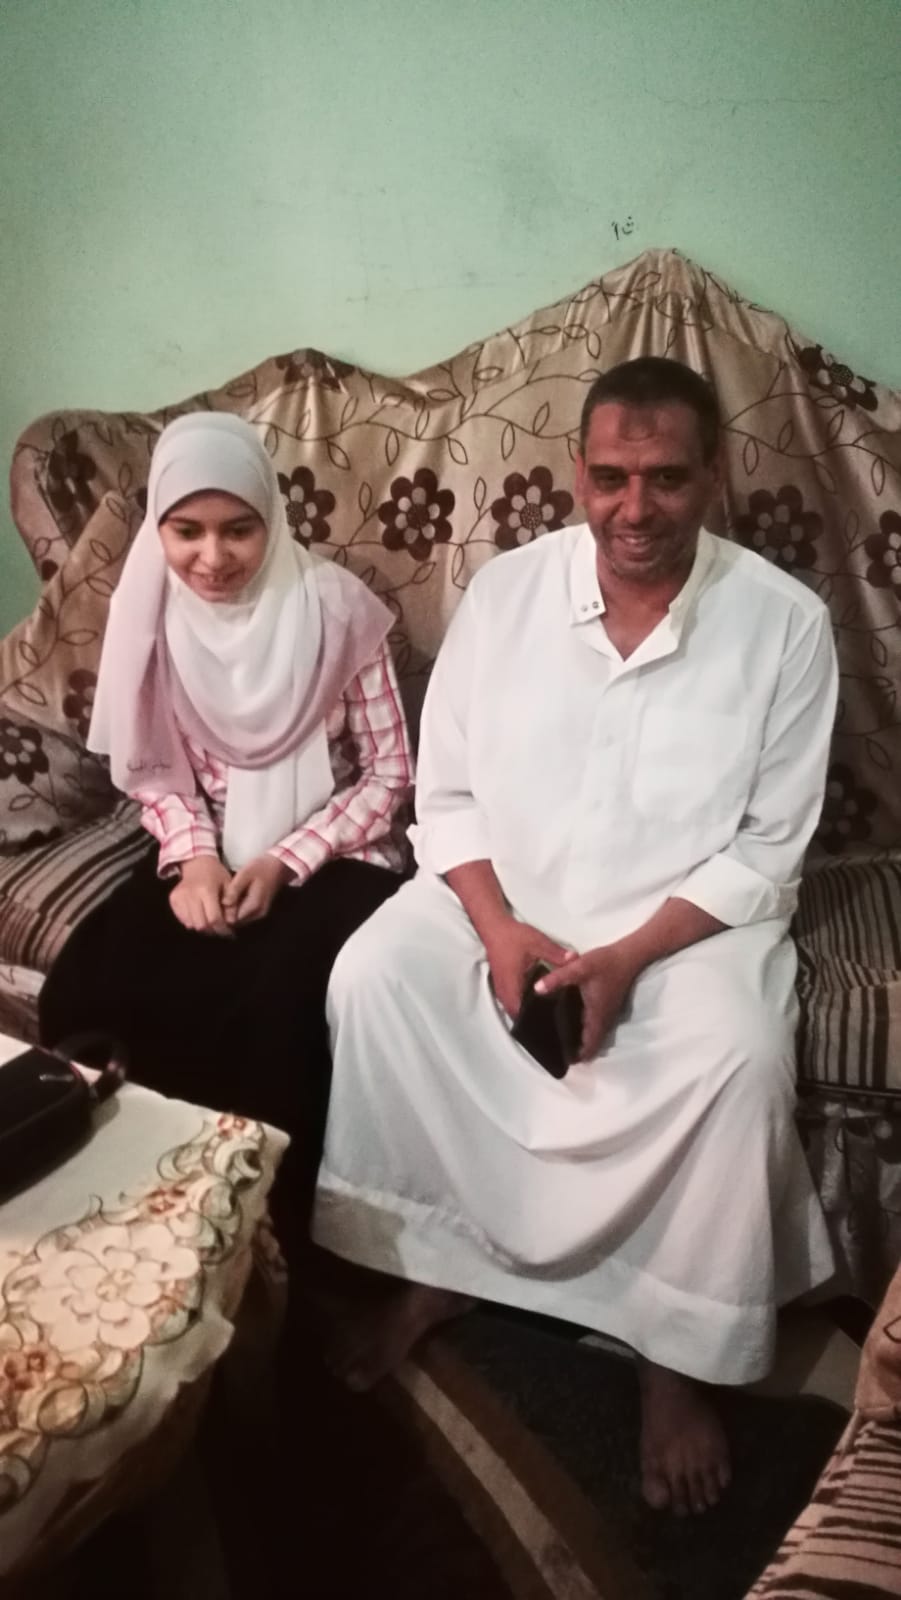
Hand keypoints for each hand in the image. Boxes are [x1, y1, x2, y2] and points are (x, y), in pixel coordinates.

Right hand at [170, 856, 233, 936]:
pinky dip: (192, 922)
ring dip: (202, 927)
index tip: (229, 932)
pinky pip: (183, 920)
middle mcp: (190, 894)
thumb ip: (231, 904)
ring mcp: (179, 898)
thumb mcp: (228, 885)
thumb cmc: (216, 874)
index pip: (214, 918)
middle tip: (219, 929)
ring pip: (191, 925)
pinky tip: (200, 915)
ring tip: (210, 922)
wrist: (196, 863)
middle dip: (212, 930)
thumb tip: (231, 922)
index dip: (222, 929)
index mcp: (206, 890)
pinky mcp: (173, 900)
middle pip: (201, 925)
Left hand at [222, 854, 291, 925]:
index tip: (215, 903)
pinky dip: (236, 911)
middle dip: (225, 915)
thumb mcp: (245, 874)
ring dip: (230, 913)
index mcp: (254, 905)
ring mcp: (259, 914)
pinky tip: (232, 900)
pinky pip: (244, 916)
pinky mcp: (259, 912)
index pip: (232, 919)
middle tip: (217, 901)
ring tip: (223, 900)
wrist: (278, 867)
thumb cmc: (261, 868)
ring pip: (239, 920)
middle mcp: (257, 914)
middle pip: (235, 922)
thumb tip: (224, 904)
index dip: (222, 913)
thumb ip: (234, 890)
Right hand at [482, 915, 570, 1019]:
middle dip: (534, 1020)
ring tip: (550, 1013)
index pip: (521, 1014)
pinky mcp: (504, 985)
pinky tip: (540, 999)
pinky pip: (514, 1002)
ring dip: (528, 1012)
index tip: (552, 1022)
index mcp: (512, 986)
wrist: (495, 927)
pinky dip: (525, 1003)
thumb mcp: (538, 943)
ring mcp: (502, 990)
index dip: (535, 1021)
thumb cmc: (514, 937)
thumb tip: (576, 961)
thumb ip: (557, 954)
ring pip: (515, 1009)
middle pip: (518, 1016)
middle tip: (555, 1021)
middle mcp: (504, 992)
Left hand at [536, 943, 637, 1060]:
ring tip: (562, 1040)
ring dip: (583, 1041)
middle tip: (557, 1050)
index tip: (562, 1060)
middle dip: (577, 1051)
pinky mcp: (608, 1006)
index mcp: (597, 1015)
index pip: (589, 1045)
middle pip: (592, 1043)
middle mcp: (604, 1019)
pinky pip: (596, 1026)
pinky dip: (586, 1030)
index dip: (578, 1056)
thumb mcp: (578, 968)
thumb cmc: (605, 963)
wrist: (628, 955)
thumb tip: (537, 990)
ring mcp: (608, 1013)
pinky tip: (572, 1022)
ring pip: (595, 1035)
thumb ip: (557, 978)